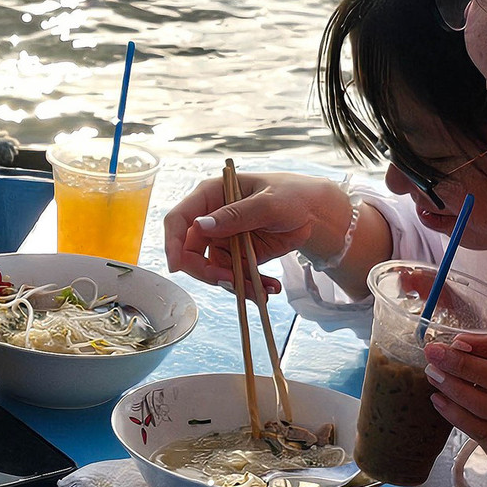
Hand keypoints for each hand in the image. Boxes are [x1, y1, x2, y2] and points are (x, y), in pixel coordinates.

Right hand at [161, 172, 351, 289]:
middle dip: (209, 272)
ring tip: (261, 290)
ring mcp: (224, 240)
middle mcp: (212, 219)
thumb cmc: (291, 195)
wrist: (314, 212)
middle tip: (232, 281)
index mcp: (211, 196)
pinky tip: (269, 289)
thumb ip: (235, 214)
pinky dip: (249, 287)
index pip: (179, 219)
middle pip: (192, 252)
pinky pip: (234, 277)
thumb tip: (200, 226)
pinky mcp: (238, 256)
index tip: (176, 267)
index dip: (172, 243)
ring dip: (235, 284)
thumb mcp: (267, 203)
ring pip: (214, 270)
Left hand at [422, 327, 486, 440]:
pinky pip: (478, 428)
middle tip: (432, 353)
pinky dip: (454, 414)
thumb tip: (441, 345)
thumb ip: (476, 343)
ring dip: (454, 389)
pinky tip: (437, 398)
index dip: (483, 345)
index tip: (456, 341)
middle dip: (461, 365)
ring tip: (432, 373)